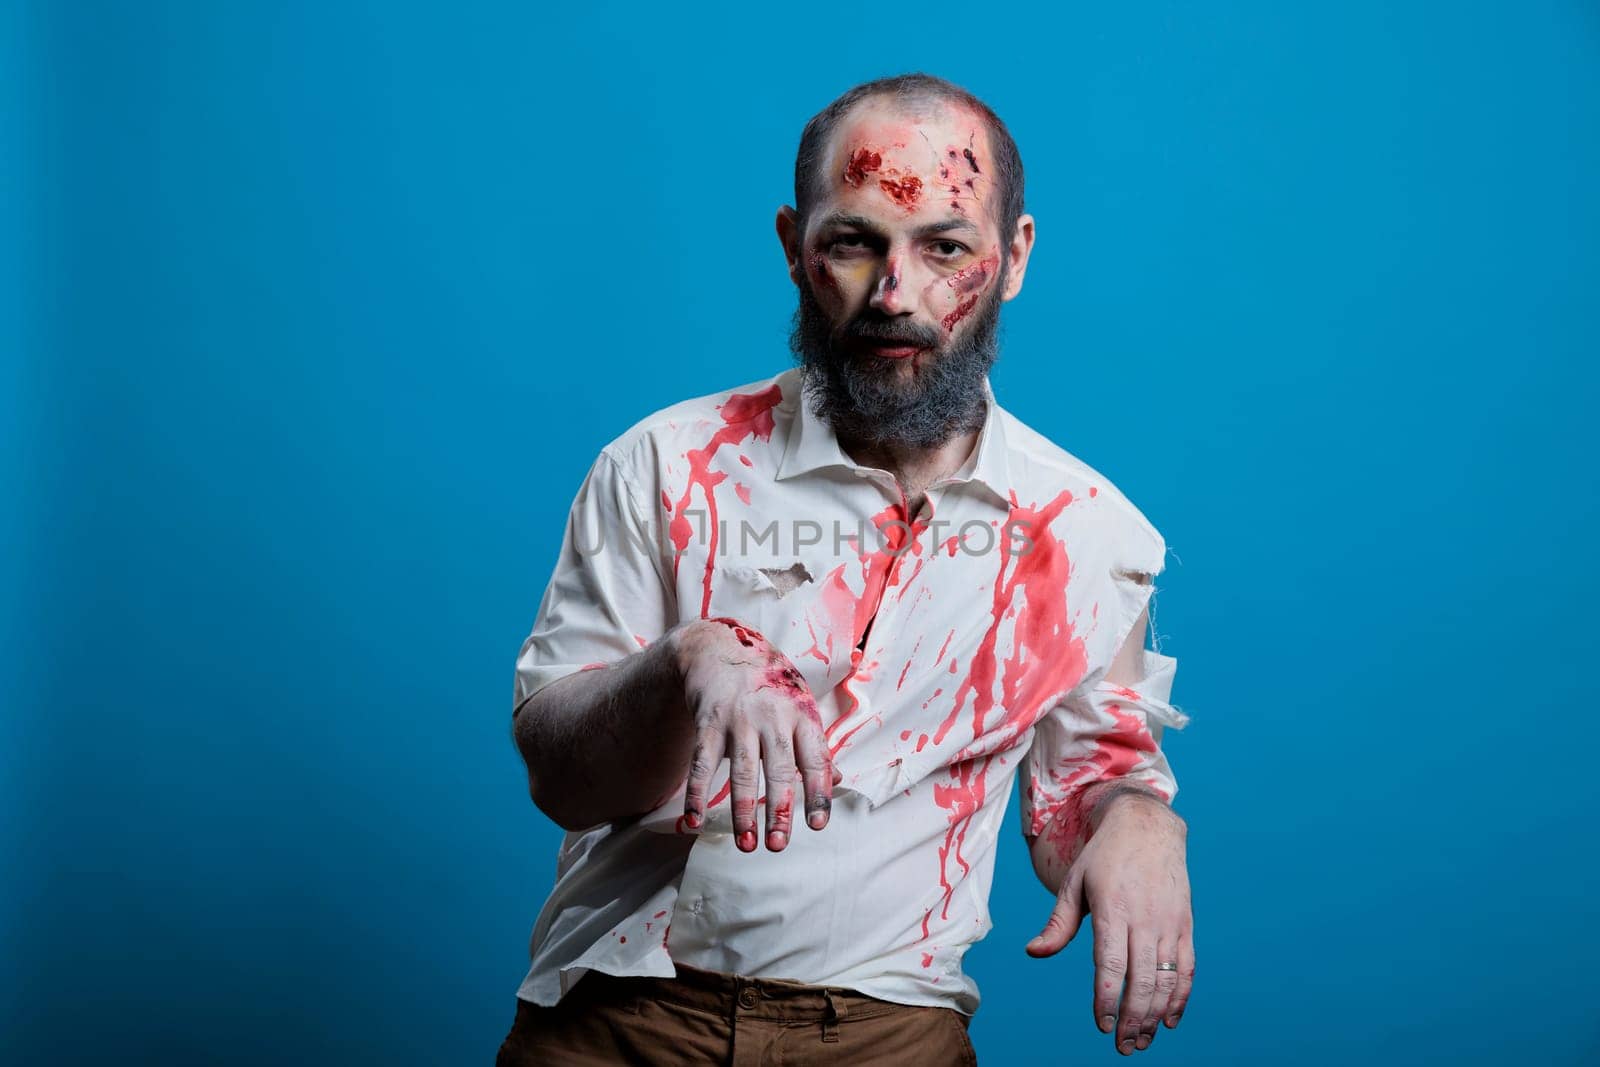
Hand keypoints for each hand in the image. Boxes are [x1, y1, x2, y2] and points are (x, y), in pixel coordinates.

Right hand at [669, 615, 834, 852]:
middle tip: (778, 846)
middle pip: (779, 769)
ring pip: (742, 771)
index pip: (815, 758)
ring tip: (746, 844)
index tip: (817, 825)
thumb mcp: (799, 704)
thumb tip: (838, 779)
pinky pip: (702, 762)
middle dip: (778, 810)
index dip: (818, 792)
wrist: (720, 648)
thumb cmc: (767, 684)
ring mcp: (739, 717)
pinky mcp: (708, 720)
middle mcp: (773, 715)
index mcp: (802, 713)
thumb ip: (814, 744)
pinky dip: (697, 793)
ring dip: (742, 811)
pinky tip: (694, 820)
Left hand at [1026, 794, 1193, 1054]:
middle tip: (1122, 1047)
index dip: (1107, 999)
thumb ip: (1058, 923)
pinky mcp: (1185, 924)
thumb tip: (1033, 953)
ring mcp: (1169, 922)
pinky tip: (1169, 1019)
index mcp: (1113, 909)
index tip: (1101, 1025)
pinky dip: (1180, 997)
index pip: (1111, 965)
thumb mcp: (1074, 883)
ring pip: (1166, 979)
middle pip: (1142, 980)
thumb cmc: (1103, 856)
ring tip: (1142, 1041)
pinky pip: (1187, 968)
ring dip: (1155, 1015)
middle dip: (1132, 1019)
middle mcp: (1145, 919)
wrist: (1147, 825)